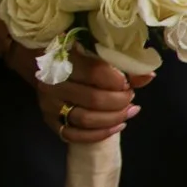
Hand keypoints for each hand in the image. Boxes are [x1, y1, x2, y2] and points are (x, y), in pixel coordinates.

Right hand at [18, 46, 140, 144]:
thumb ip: (121, 63)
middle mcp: (52, 84)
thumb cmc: (72, 54)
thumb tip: (148, 76)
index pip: (96, 74)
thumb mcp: (93, 51)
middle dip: (120, 101)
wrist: (38, 62)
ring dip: (114, 118)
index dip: (119, 81)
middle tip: (130, 97)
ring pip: (86, 119)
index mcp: (62, 61)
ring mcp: (49, 105)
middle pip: (94, 100)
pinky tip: (117, 127)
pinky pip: (74, 135)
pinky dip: (99, 134)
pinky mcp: (49, 120)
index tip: (128, 82)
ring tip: (129, 112)